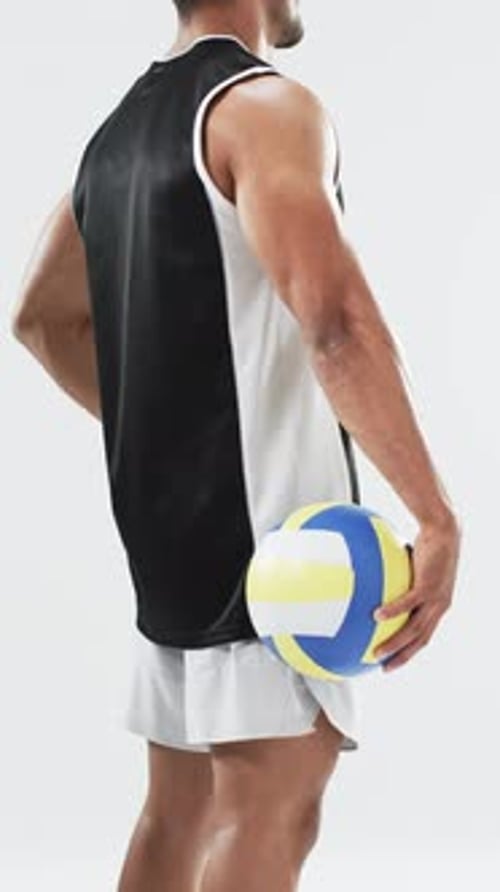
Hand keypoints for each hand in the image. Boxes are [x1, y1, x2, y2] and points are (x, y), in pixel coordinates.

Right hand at [371, 512, 461, 671]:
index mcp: (437, 607)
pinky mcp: (428, 586)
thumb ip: (398, 579)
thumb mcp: (413, 567)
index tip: (392, 661)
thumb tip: (376, 578)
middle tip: (383, 668)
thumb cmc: (428, 545)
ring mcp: (434, 598)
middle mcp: (439, 607)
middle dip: (402, 657)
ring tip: (378, 652)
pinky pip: (407, 603)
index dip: (409, 652)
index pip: (424, 637)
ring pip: (414, 629)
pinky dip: (392, 612)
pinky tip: (376, 617)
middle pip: (420, 641)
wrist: (444, 531)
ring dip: (395, 643)